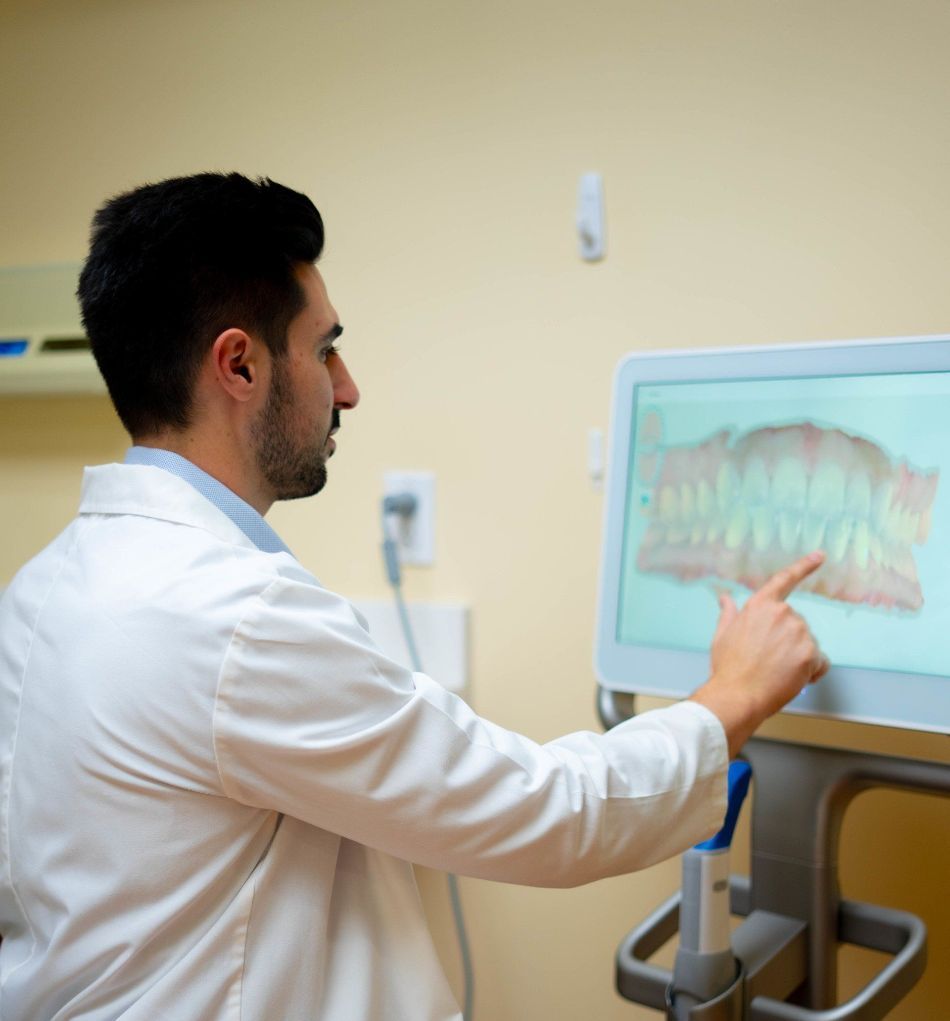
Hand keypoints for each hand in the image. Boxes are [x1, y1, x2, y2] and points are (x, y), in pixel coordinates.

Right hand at [690, 551, 829, 755]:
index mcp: (760, 605)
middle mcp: (783, 613)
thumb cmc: (728, 666)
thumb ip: (729, 613)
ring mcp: (799, 633)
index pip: (785, 580)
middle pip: (797, 624)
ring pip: (809, 644)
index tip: (820, 555)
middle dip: (789, 641)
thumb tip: (725, 598)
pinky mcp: (811, 654)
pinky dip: (812, 672)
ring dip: (800, 657)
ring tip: (778, 672)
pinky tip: (794, 679)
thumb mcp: (722, 635)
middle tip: (770, 660)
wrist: (737, 694)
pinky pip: (821, 662)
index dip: (804, 566)